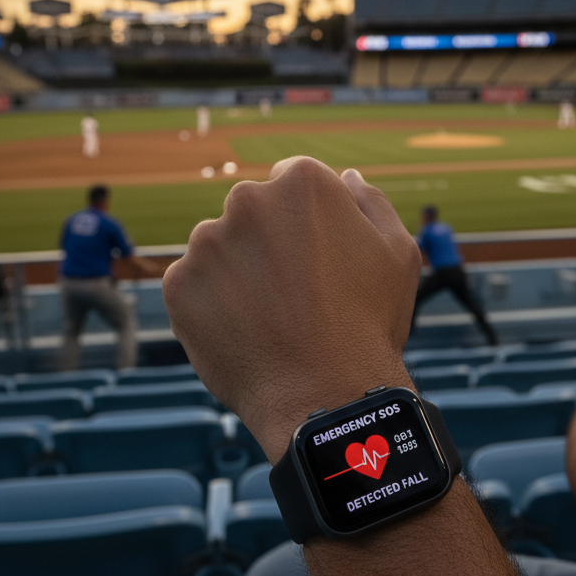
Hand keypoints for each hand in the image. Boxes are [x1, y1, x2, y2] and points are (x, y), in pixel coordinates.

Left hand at [162, 157, 421, 461]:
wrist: (325, 397)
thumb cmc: (369, 326)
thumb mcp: (397, 255)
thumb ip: (372, 204)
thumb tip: (348, 178)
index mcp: (303, 183)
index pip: (294, 184)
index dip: (309, 225)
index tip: (319, 263)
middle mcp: (247, 200)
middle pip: (253, 213)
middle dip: (270, 244)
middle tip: (296, 297)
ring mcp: (207, 242)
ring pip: (220, 249)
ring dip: (238, 273)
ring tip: (271, 320)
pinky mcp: (178, 283)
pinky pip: (194, 286)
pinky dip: (213, 306)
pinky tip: (245, 333)